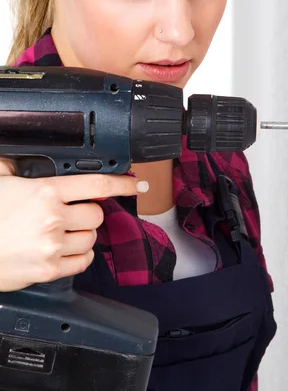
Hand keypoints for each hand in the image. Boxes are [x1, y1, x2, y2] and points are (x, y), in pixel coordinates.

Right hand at [0, 159, 147, 290]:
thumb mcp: (0, 179)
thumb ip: (17, 164)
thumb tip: (26, 155)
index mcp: (45, 192)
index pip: (97, 185)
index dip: (122, 184)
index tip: (135, 184)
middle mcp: (53, 218)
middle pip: (97, 214)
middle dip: (89, 212)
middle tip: (74, 212)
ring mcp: (52, 247)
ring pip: (92, 238)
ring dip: (83, 233)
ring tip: (64, 231)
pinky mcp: (48, 271)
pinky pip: (82, 261)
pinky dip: (79, 254)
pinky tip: (65, 248)